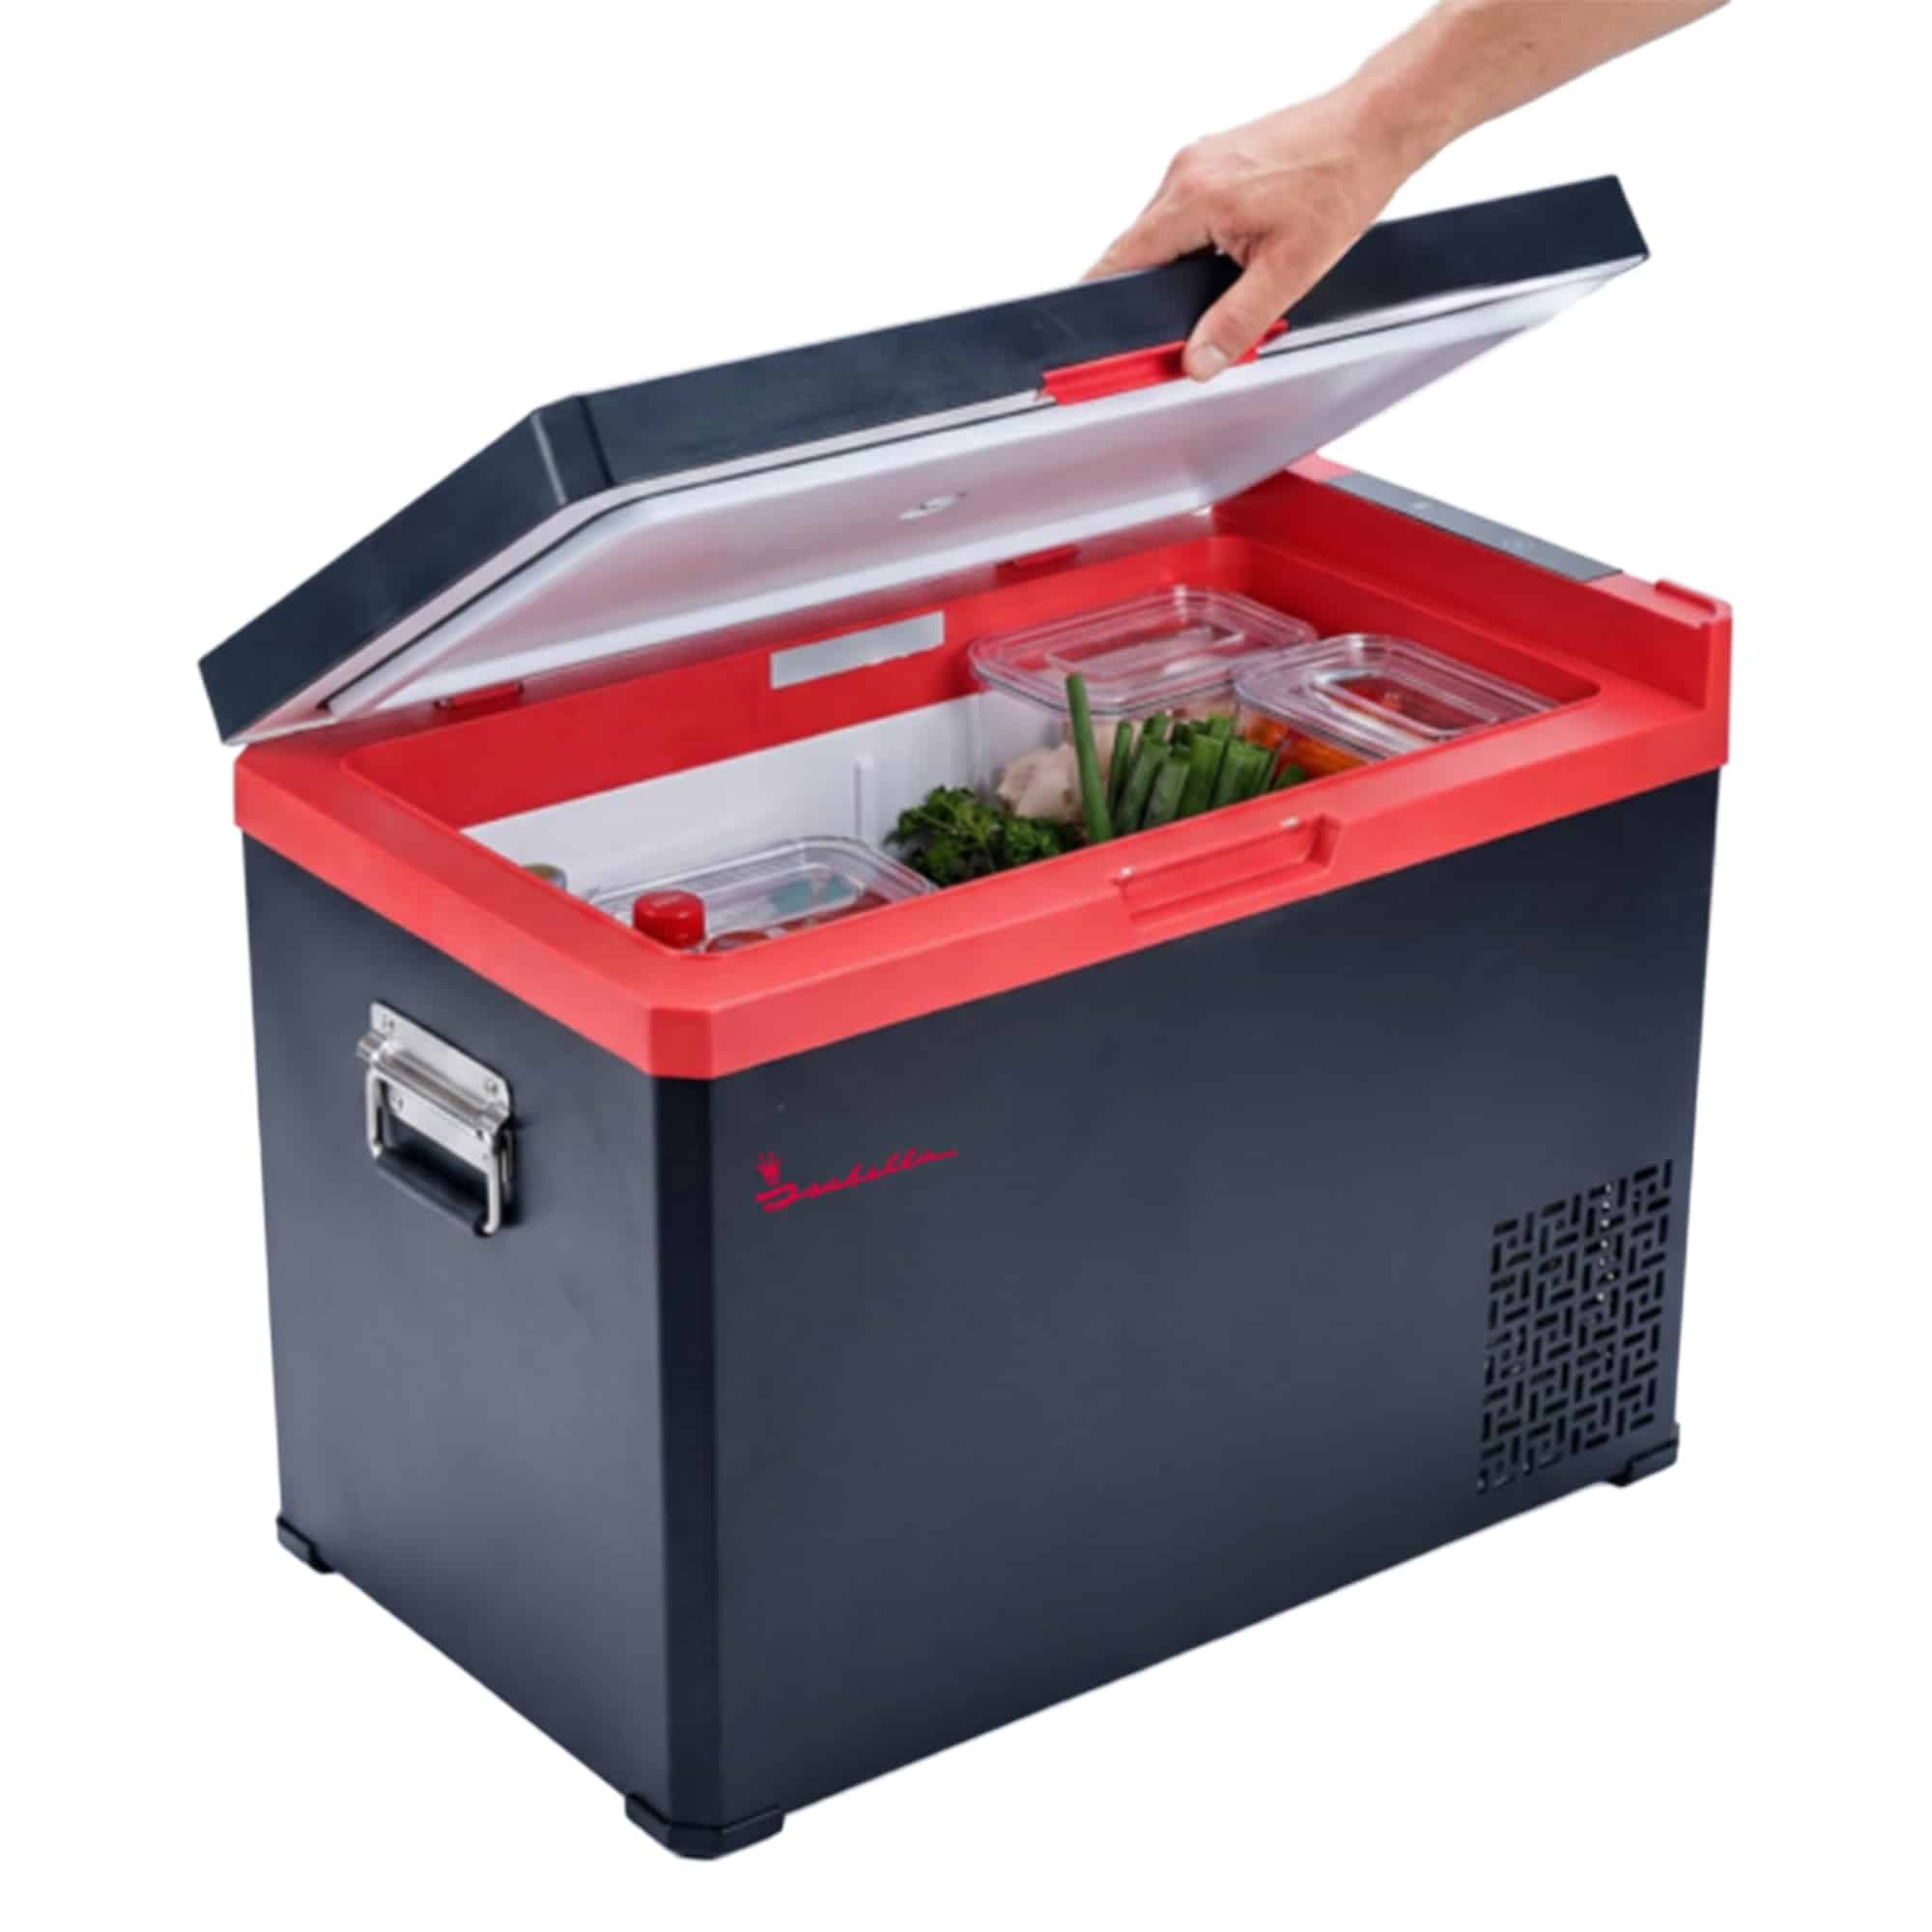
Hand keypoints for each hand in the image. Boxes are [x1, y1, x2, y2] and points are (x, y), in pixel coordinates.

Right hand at [1085, 93, 1422, 380]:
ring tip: (1232, 277)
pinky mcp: (1215, 158)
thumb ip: (1236, 323)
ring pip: (1164, 232)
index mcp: (1192, 196)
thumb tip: (1198, 360)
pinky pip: (1186, 211)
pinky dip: (1199, 241)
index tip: (1108, 339)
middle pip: (1139, 251)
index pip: (1120, 261)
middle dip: (1154, 293)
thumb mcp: (1289, 271)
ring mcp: (1198, 160)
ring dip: (1180, 266)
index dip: (1107, 304)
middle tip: (1189, 327)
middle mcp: (1185, 171)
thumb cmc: (1341, 182)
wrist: (1374, 126)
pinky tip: (1239, 250)